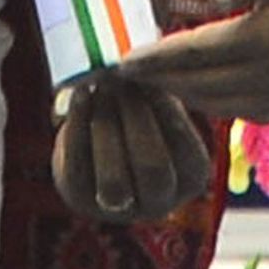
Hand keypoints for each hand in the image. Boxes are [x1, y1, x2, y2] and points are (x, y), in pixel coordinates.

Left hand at [52, 73, 212, 221]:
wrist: (96, 149)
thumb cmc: (139, 118)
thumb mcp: (159, 108)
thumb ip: (159, 96)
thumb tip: (147, 62)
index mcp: (191, 179)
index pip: (185, 148)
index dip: (167, 111)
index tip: (153, 73)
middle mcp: (159, 201)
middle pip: (152, 166)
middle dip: (137, 118)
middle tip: (125, 78)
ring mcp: (117, 206)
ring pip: (113, 174)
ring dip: (107, 123)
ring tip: (102, 84)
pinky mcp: (79, 197)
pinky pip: (77, 165)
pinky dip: (78, 126)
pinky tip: (80, 94)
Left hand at [115, 0, 268, 121]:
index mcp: (260, 38)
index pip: (192, 53)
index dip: (153, 58)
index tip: (119, 61)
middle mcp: (268, 72)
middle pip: (198, 85)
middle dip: (159, 81)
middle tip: (125, 76)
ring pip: (219, 103)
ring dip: (185, 95)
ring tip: (158, 85)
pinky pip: (245, 111)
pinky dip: (218, 105)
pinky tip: (208, 96)